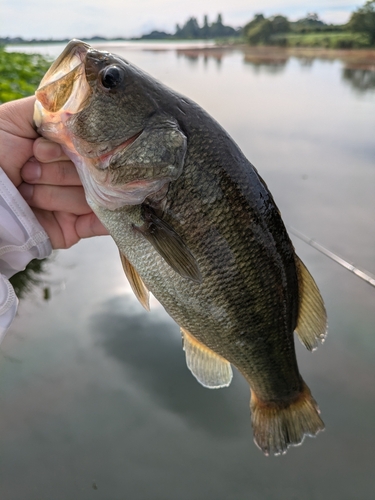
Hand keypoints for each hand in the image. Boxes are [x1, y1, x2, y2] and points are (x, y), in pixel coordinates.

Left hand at [0, 96, 107, 248]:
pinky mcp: (72, 229)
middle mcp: (73, 175)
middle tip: (27, 170)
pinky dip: (101, 220)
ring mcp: (74, 203)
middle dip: (57, 171)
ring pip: (89, 197)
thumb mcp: (16, 118)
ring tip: (26, 191)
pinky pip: (99, 225)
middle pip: (93, 172)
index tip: (38, 149)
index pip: (91, 148)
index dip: (67, 149)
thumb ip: (52, 108)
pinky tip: (85, 213)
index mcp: (65, 151)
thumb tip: (88, 101)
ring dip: (53, 194)